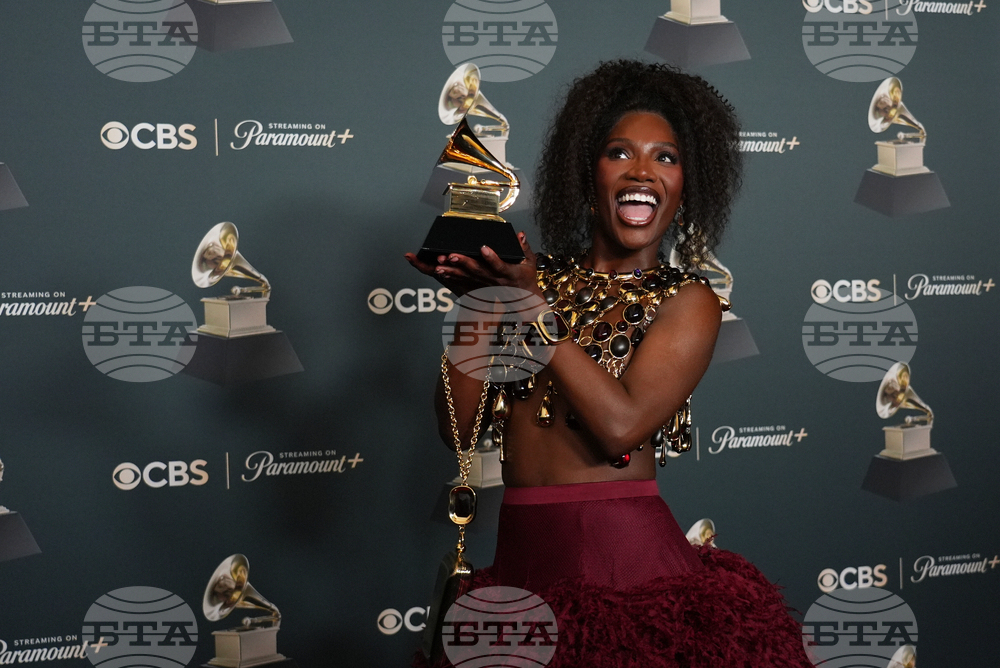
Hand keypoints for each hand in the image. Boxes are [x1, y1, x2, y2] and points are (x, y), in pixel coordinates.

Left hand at [405, 232, 537, 296]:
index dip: (491, 258)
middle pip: (477, 271)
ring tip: (440, 265)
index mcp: (508, 273)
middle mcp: (494, 280)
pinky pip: (462, 282)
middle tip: (451, 256)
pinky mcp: (478, 287)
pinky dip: (451, 277)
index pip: (499, 265)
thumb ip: (523, 247)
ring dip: (452, 271)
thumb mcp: (529, 263)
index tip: (483, 248)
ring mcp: (485, 285)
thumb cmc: (525, 280)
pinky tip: (440, 271)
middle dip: (463, 263)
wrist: (523, 300)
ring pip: (466, 278)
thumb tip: (520, 234)